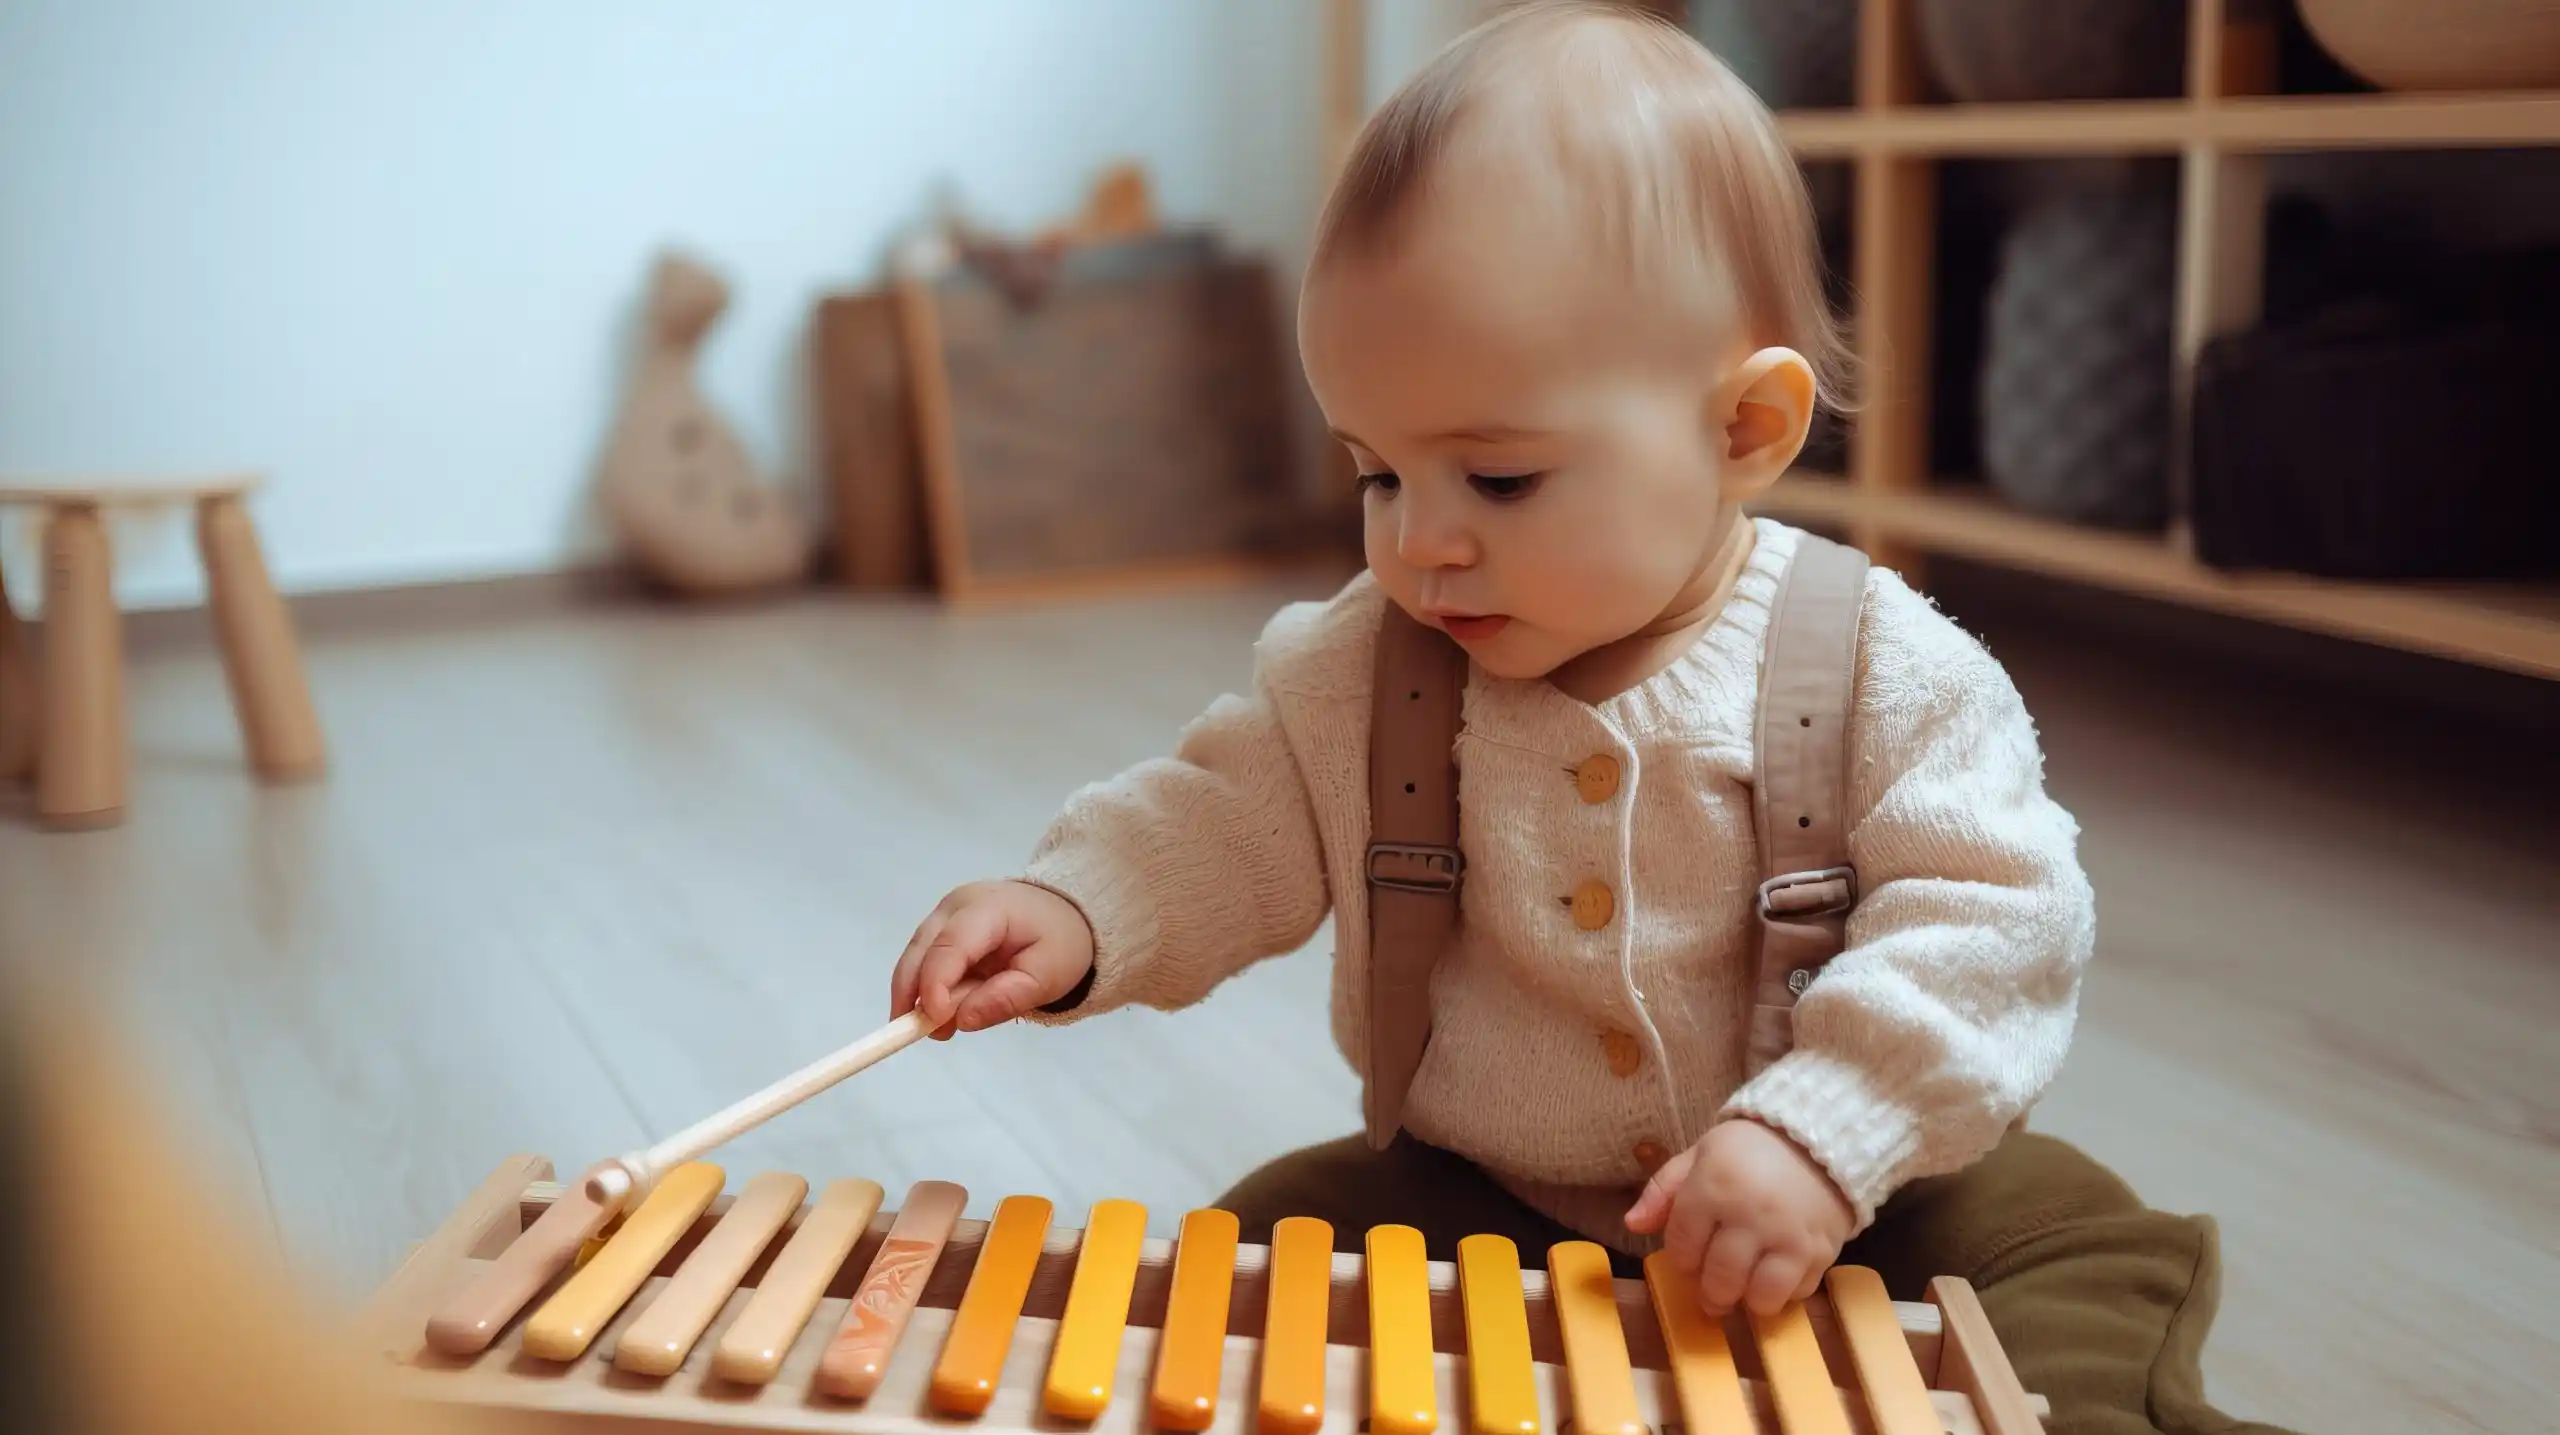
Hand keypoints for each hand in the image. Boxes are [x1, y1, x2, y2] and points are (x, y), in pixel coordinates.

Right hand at [890, 880, 1095, 1037]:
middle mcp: (955, 906)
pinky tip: (941, 1015)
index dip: (935, 984)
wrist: (1061, 914)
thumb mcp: (1049, 976)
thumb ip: (1008, 998)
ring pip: (915, 959)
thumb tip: (962, 1020)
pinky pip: (922, 963)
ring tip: (943, 1030)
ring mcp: (943, 916)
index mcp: (988, 907)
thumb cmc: (1058, 943)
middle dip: (916, 995)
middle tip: (928, 1034)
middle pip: (921, 951)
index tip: (935, 1023)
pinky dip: (927, 991)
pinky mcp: (938, 930)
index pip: (950, 945)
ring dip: (919, 997)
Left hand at [1623, 1117, 1853, 1317]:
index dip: (1681, 1259)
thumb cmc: (1748, 1149)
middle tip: (1712, 1292)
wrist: (1817, 1138)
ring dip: (1747, 1300)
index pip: (1682, 1245)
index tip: (1688, 1259)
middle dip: (1711, 1292)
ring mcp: (1791, 1237)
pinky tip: (1776, 1276)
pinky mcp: (1822, 1251)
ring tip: (1743, 1290)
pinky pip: (1798, 1291)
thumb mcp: (1698, 1155)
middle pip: (1720, 1277)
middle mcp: (1752, 1216)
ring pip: (1761, 1296)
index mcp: (1714, 1188)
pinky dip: (1785, 1293)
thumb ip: (1662, 1190)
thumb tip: (1631, 1225)